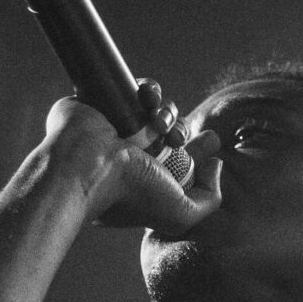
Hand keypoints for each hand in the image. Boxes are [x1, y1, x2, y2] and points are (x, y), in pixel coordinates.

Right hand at [44, 82, 221, 234]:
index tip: (211, 139)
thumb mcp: (182, 214)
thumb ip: (209, 198)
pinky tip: (148, 100)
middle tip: (178, 138)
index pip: (179, 160)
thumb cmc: (131, 193)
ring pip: (157, 108)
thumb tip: (215, 164)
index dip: (199, 149)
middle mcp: (130, 152)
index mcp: (145, 177)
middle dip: (183, 129)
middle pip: (171, 130)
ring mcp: (117, 126)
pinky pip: (136, 87)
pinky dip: (149, 90)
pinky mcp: (107, 101)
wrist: (87, 167)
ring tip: (158, 125)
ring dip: (168, 112)